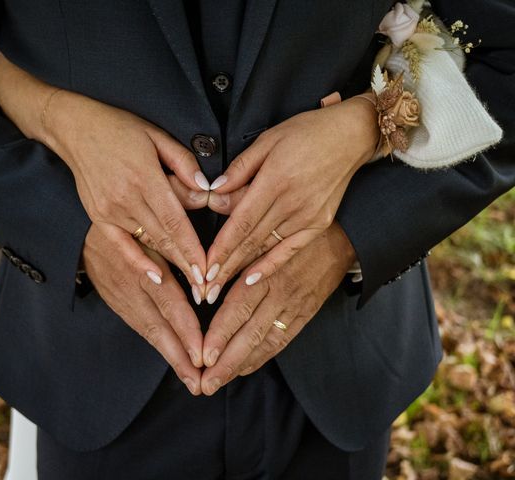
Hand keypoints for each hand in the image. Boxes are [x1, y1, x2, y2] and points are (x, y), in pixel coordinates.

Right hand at [0, 43, 208, 297]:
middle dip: (188, 266)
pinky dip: (138, 264)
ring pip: (148, 245)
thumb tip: (206, 189)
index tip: (210, 268)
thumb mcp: (156, 136)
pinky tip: (155, 279)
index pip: (175, 220)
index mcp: (143, 177)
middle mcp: (126, 199)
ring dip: (171, 270)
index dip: (193, 247)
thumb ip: (183, 163)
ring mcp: (110, 212)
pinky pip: (122, 246)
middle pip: (164, 239)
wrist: (75, 129)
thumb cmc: (120, 129)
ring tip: (191, 293)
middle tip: (208, 290)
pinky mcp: (99, 218)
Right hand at [82, 221, 204, 393]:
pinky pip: (141, 327)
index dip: (185, 327)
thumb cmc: (128, 219)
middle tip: (200, 382)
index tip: (201, 353)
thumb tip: (206, 266)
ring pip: (150, 331)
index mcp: (141, 263)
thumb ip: (176, 242)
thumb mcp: (150, 225)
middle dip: (180, 355)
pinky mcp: (118, 304)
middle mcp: (132, 286)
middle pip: (158, 325)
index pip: (168, 300)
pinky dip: (160, 345)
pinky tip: (177, 361)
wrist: (80, 230)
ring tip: (192, 381)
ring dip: (172, 357)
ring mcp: (122, 298)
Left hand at [200, 221, 355, 394]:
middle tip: (205, 384)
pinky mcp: (305, 313)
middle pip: (249, 332)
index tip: (203, 354)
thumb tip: (206, 252)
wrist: (342, 236)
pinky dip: (262, 356)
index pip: (238, 306)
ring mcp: (294, 305)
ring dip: (240, 364)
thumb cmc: (293, 228)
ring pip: (264, 341)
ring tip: (218, 382)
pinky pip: (282, 340)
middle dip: (225, 361)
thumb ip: (236, 246)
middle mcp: (279, 291)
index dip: (219, 332)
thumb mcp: (265, 229)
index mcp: (265, 269)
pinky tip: (243, 368)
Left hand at [203, 97, 378, 301]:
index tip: (204, 267)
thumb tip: (213, 192)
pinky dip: (270, 266)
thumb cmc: (307, 132)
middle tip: (204, 289)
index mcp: (275, 180)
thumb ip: (240, 169)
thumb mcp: (268, 140)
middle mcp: (291, 203)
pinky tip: (252, 280)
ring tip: (219, 289)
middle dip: (225, 267)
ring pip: (266, 248)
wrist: (351, 136)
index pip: (241, 222)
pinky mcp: (318, 224)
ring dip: (241, 270)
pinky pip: (289, 250)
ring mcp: (307, 216)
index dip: (221, 247)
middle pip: (250, 241)